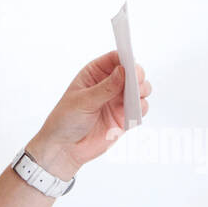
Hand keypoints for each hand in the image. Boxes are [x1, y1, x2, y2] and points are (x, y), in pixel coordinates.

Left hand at [30, 50, 151, 175]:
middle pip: (132, 72)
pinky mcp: (124, 117)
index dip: (125, 58)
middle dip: (137, 76)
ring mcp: (118, 101)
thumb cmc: (66, 120)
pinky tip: (134, 113)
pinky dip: (141, 109)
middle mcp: (109, 85)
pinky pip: (140, 109)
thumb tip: (123, 71)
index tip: (132, 64)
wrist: (65, 148)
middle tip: (136, 84)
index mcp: (95, 74)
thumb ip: (105, 87)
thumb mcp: (83, 101)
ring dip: (142, 92)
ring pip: (140, 89)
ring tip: (135, 100)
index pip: (115, 59)